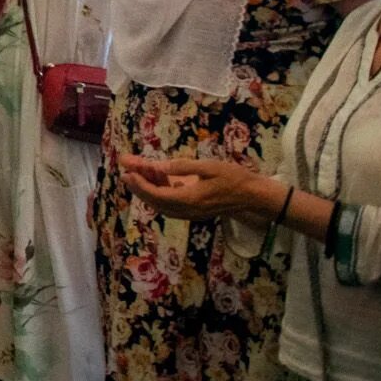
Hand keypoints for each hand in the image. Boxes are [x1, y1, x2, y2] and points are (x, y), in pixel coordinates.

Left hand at [118, 152, 275, 220]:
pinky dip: (160, 194)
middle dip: (139, 187)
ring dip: (148, 191)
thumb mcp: (208, 167)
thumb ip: (182, 167)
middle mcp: (187, 210)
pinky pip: (171, 206)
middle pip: (156, 201)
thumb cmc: (233, 178)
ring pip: (162, 205)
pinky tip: (158, 181)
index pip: (156, 195)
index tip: (128, 172)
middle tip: (126, 173)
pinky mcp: (195, 212)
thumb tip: (159, 167)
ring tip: (138, 175)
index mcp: (189, 199)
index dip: (140, 184)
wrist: (253, 196)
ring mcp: (191, 213)